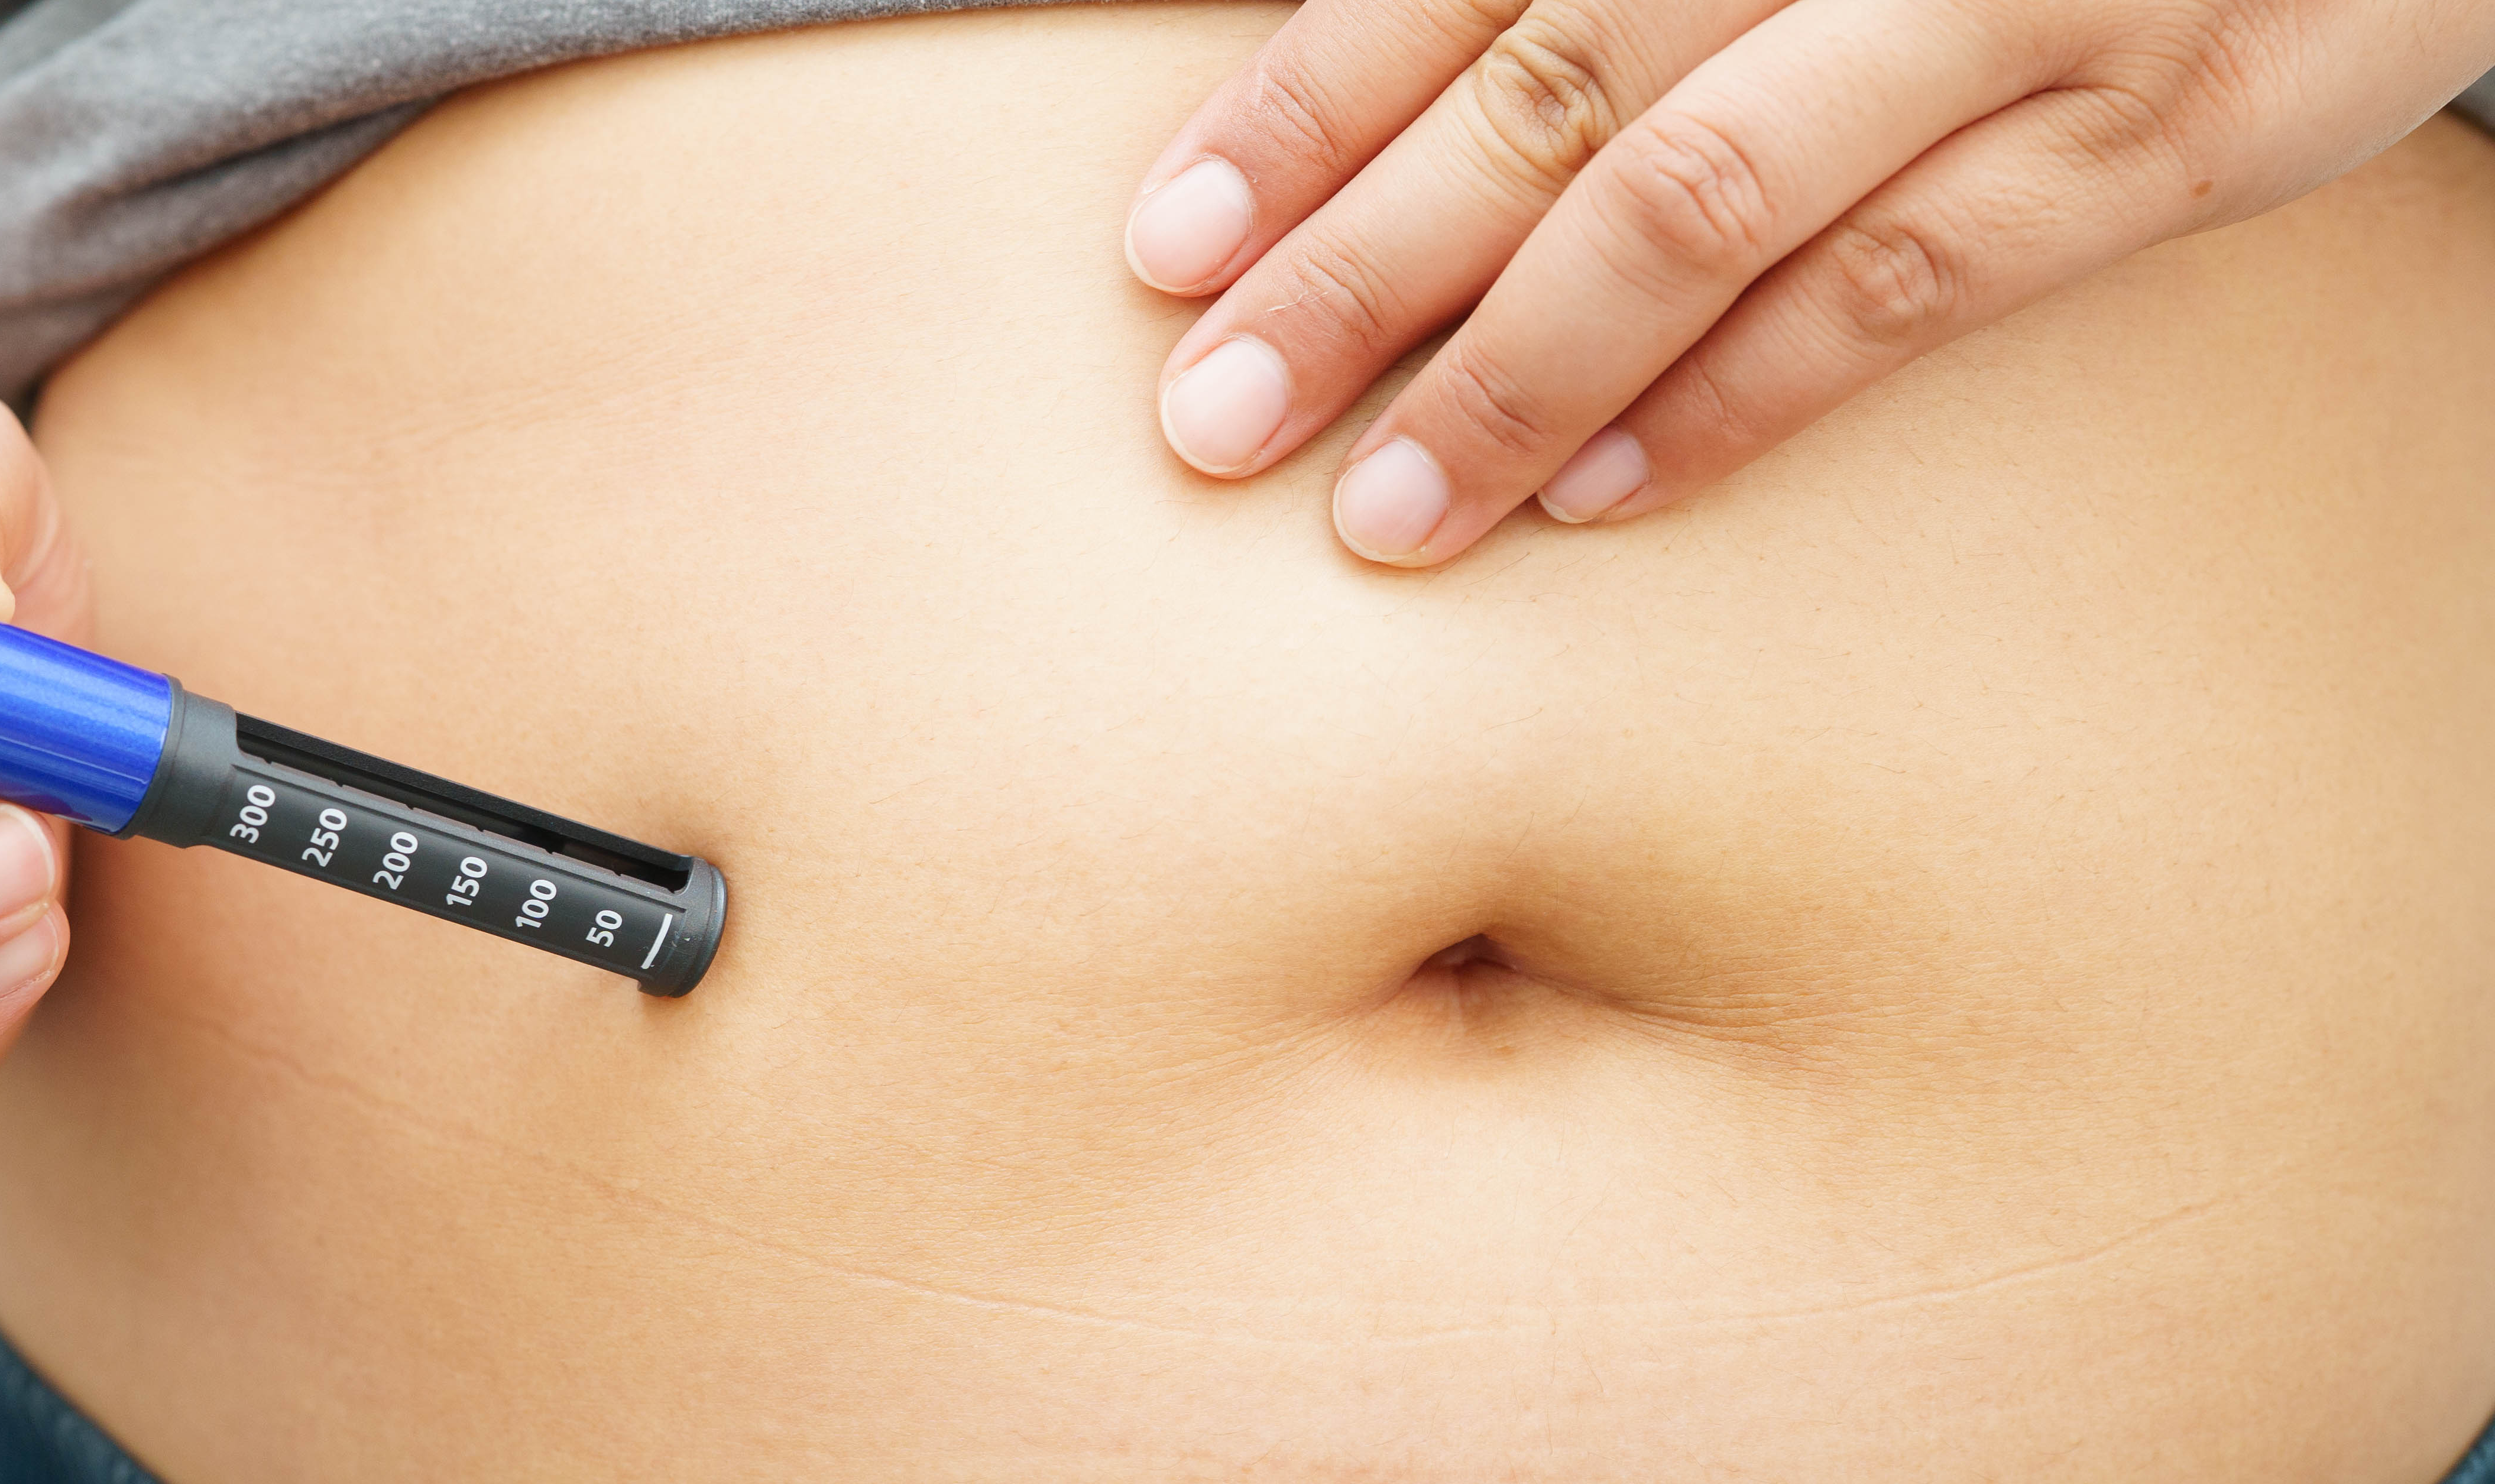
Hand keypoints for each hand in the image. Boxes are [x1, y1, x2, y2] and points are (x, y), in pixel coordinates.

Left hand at [1128, 0, 2494, 565]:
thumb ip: (1618, 1)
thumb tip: (1375, 124)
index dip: (1300, 112)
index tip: (1167, 250)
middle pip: (1553, 85)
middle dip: (1362, 266)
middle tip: (1219, 415)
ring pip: (1712, 195)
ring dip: (1525, 372)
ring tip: (1387, 509)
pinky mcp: (2171, 122)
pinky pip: (1911, 280)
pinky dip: (1739, 396)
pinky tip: (1600, 495)